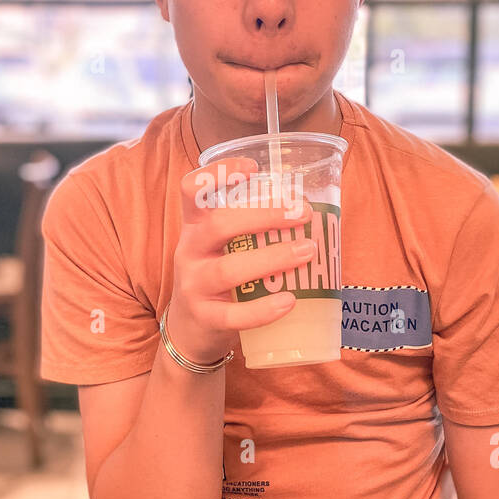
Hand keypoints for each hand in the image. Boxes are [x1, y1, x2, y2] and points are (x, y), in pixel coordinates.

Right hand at [168, 159, 315, 366]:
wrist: (191, 330)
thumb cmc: (219, 279)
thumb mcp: (223, 247)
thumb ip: (251, 229)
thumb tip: (308, 209)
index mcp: (196, 226)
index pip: (191, 189)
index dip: (218, 173)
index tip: (253, 168)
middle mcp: (190, 250)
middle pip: (219, 224)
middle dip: (264, 215)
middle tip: (303, 213)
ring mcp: (193, 285)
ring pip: (228, 269)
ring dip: (272, 258)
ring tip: (307, 251)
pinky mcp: (204, 317)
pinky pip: (233, 314)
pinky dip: (263, 309)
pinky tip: (290, 301)